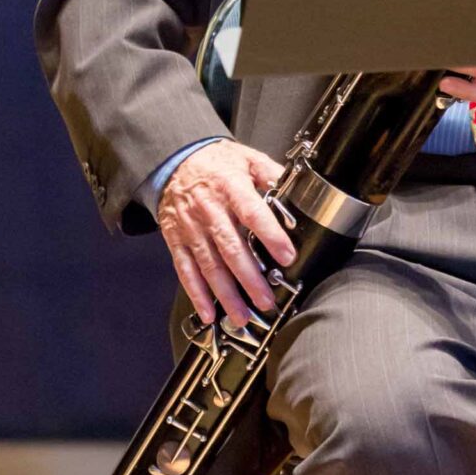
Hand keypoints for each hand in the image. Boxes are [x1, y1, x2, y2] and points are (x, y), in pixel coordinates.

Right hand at [156, 139, 297, 327]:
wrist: (174, 160)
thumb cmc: (217, 163)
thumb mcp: (248, 158)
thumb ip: (273, 175)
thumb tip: (300, 191)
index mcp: (230, 188)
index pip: (252, 213)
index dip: (271, 236)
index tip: (287, 256)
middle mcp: (209, 210)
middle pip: (230, 248)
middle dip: (249, 278)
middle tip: (266, 300)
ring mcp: (190, 228)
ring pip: (209, 265)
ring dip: (226, 294)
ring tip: (243, 316)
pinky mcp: (176, 240)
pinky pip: (185, 270)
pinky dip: (196, 294)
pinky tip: (209, 312)